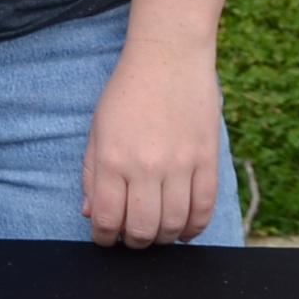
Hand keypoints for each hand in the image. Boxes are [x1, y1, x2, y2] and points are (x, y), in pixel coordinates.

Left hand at [82, 42, 220, 247]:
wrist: (168, 56)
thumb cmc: (127, 92)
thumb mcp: (97, 130)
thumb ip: (91, 175)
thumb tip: (92, 214)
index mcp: (111, 159)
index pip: (107, 220)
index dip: (104, 239)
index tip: (106, 238)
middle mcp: (145, 166)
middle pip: (142, 230)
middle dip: (134, 242)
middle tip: (132, 237)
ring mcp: (179, 164)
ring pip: (174, 225)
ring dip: (164, 238)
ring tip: (158, 232)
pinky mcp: (207, 158)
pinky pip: (204, 207)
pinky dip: (195, 227)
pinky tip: (185, 229)